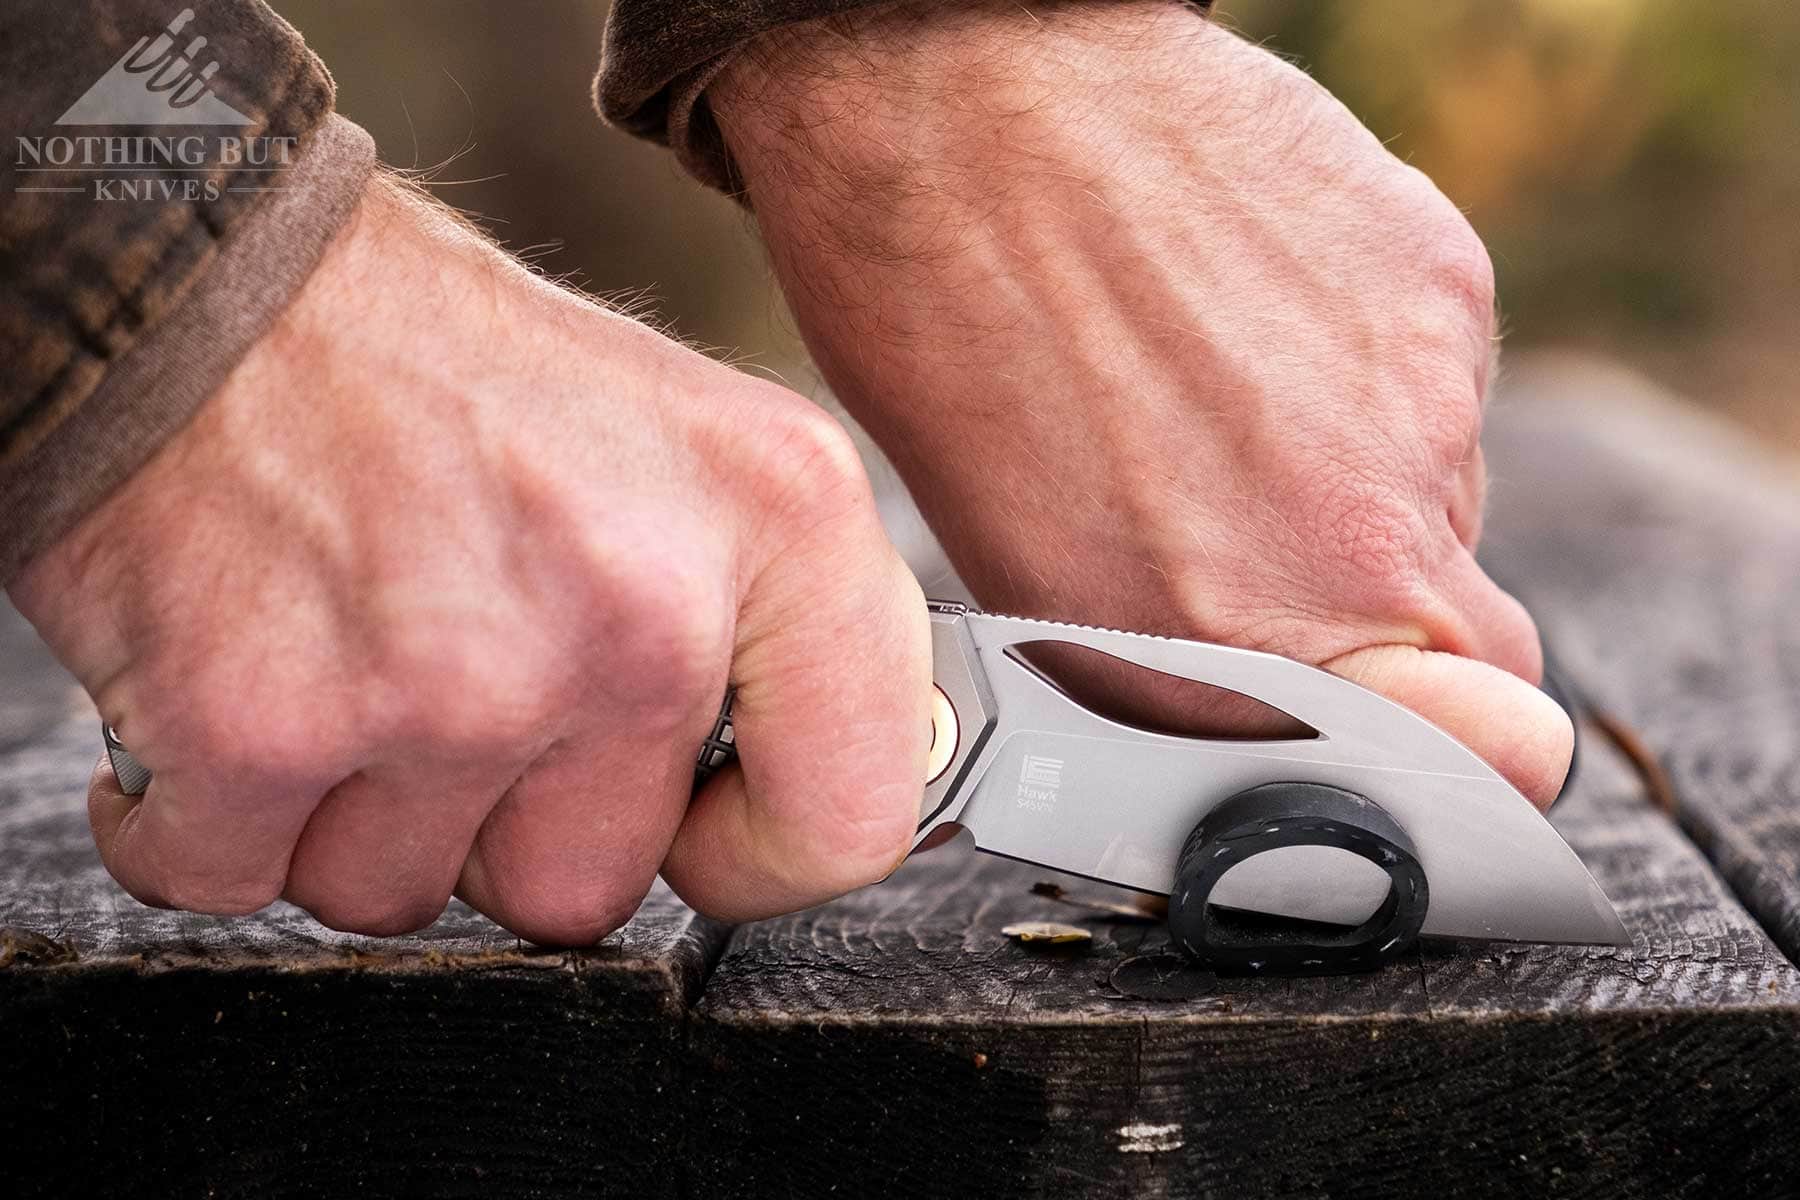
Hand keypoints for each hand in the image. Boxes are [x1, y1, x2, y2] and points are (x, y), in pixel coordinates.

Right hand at [7, 175, 929, 940]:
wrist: (203, 274)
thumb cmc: (438, 364)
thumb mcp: (688, 444)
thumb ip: (769, 624)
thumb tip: (810, 784)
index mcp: (780, 520)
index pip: (847, 817)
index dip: (756, 851)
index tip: (699, 827)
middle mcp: (640, 612)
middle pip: (587, 887)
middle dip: (504, 821)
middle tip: (452, 673)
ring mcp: (455, 683)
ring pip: (405, 894)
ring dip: (360, 816)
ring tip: (345, 651)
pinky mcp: (265, 729)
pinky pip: (240, 880)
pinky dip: (215, 818)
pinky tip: (236, 687)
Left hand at [710, 0, 1571, 804]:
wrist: (967, 123)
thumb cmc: (950, 349)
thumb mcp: (1029, 581)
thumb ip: (1190, 673)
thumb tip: (1289, 716)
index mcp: (1233, 645)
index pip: (1476, 763)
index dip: (1463, 756)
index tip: (1426, 732)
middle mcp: (1354, 545)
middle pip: (1472, 638)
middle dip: (1386, 618)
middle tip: (1259, 538)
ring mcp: (1417, 405)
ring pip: (1439, 493)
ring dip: (1357, 475)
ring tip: (1215, 394)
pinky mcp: (1441, 283)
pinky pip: (1436, 374)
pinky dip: (1365, 367)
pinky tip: (1251, 318)